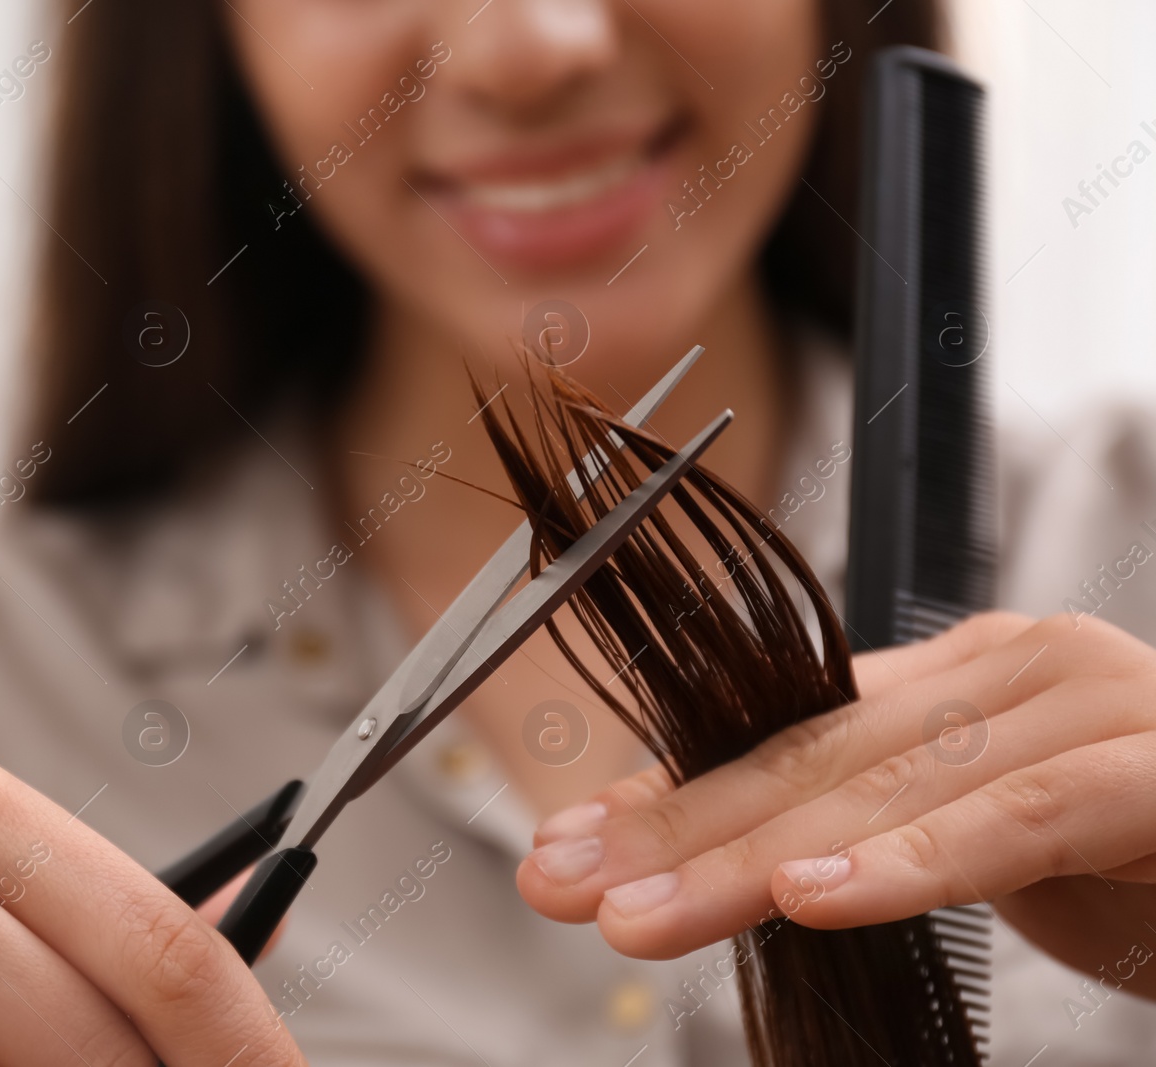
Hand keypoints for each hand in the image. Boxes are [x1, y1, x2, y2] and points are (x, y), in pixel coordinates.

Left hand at [518, 612, 1155, 999]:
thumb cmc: (1151, 858)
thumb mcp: (984, 841)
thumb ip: (881, 823)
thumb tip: (746, 855)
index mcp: (965, 680)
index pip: (785, 737)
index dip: (670, 791)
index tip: (563, 848)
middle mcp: (1016, 671)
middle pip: (812, 758)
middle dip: (676, 828)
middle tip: (562, 883)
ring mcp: (1091, 706)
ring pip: (889, 787)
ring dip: (753, 859)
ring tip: (640, 915)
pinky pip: (1018, 818)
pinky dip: (914, 861)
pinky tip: (816, 901)